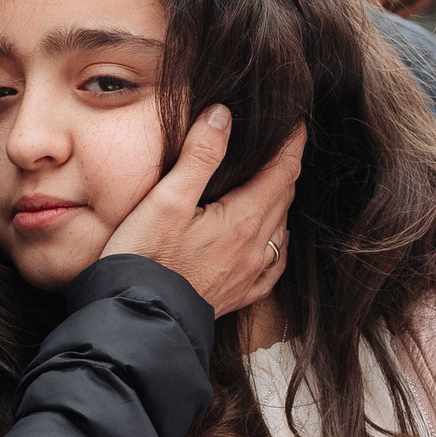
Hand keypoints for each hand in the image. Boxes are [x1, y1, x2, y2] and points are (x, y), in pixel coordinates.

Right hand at [101, 107, 304, 316]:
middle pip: (283, 199)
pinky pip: (272, 268)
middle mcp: (254, 249)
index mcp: (242, 220)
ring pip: (280, 231)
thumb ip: (199, 156)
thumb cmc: (144, 259)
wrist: (136, 320)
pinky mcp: (236, 296)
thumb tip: (223, 115)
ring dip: (281, 204)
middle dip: (287, 169)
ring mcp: (248, 276)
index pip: (282, 173)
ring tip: (276, 185)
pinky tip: (272, 243)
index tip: (299, 124)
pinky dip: (277, 246)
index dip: (292, 145)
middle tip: (286, 146)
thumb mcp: (166, 199)